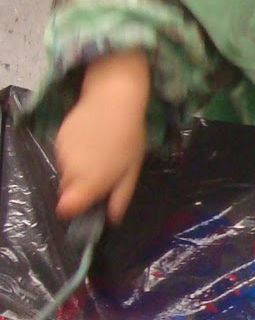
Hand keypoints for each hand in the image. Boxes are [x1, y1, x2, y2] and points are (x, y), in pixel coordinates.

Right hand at [54, 50, 150, 222]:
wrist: (113, 101)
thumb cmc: (129, 139)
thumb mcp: (131, 171)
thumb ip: (120, 197)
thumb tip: (112, 218)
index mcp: (90, 182)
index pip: (67, 208)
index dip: (75, 208)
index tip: (86, 203)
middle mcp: (71, 171)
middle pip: (68, 190)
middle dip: (81, 188)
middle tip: (102, 174)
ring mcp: (62, 153)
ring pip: (66, 172)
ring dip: (78, 170)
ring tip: (99, 154)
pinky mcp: (58, 138)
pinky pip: (63, 155)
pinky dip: (74, 154)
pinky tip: (90, 141)